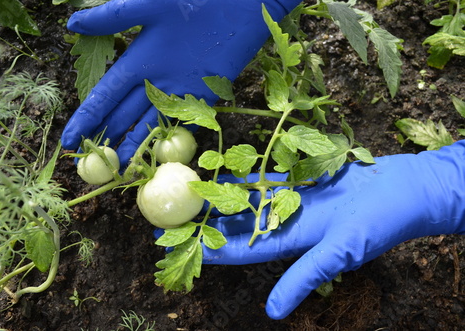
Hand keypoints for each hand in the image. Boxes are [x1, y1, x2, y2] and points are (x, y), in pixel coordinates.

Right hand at [61, 0, 300, 167]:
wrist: (237, 6)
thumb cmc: (192, 1)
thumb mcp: (148, 7)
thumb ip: (113, 18)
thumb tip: (72, 25)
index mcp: (136, 61)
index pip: (104, 97)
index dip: (87, 119)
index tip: (70, 141)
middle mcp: (153, 80)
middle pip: (123, 115)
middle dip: (107, 139)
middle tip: (92, 165)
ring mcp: (177, 91)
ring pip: (149, 125)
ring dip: (134, 146)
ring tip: (120, 170)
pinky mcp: (202, 97)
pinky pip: (181, 123)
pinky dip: (168, 141)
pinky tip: (155, 158)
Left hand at [203, 141, 464, 318]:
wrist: (404, 190)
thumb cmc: (378, 225)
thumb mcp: (340, 254)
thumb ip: (305, 278)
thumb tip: (273, 312)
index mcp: (293, 244)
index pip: (242, 250)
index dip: (212, 248)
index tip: (181, 245)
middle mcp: (287, 224)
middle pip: (239, 225)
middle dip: (208, 222)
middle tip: (175, 217)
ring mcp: (294, 201)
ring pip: (249, 201)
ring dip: (222, 199)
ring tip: (193, 193)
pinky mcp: (304, 180)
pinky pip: (267, 179)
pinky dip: (246, 177)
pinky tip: (225, 174)